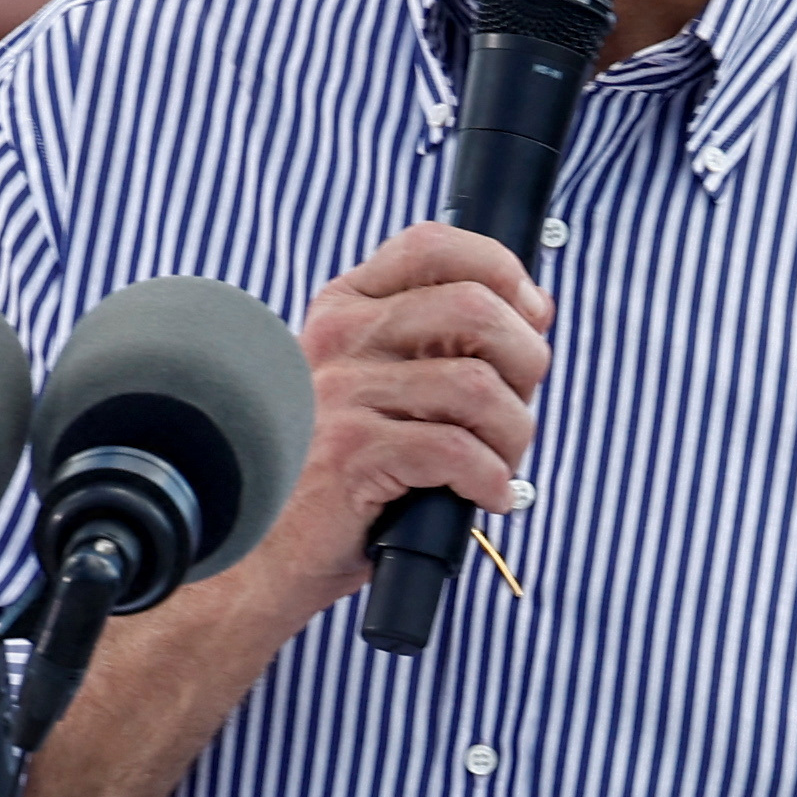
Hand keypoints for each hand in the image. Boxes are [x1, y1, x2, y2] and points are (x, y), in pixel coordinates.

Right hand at [232, 225, 553, 624]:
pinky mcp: (351, 452)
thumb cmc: (336, 473)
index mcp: (346, 308)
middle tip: (517, 411)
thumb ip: (437, 346)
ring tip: (499, 467)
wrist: (263, 550)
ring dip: (513, 435)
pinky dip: (492, 480)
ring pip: (478, 385)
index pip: (433, 246)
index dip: (503, 273)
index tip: (530, 318)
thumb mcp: (379, 388)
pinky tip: (485, 498)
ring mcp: (342, 393)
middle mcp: (340, 338)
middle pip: (473, 307)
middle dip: (525, 361)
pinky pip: (458, 451)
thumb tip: (533, 316)